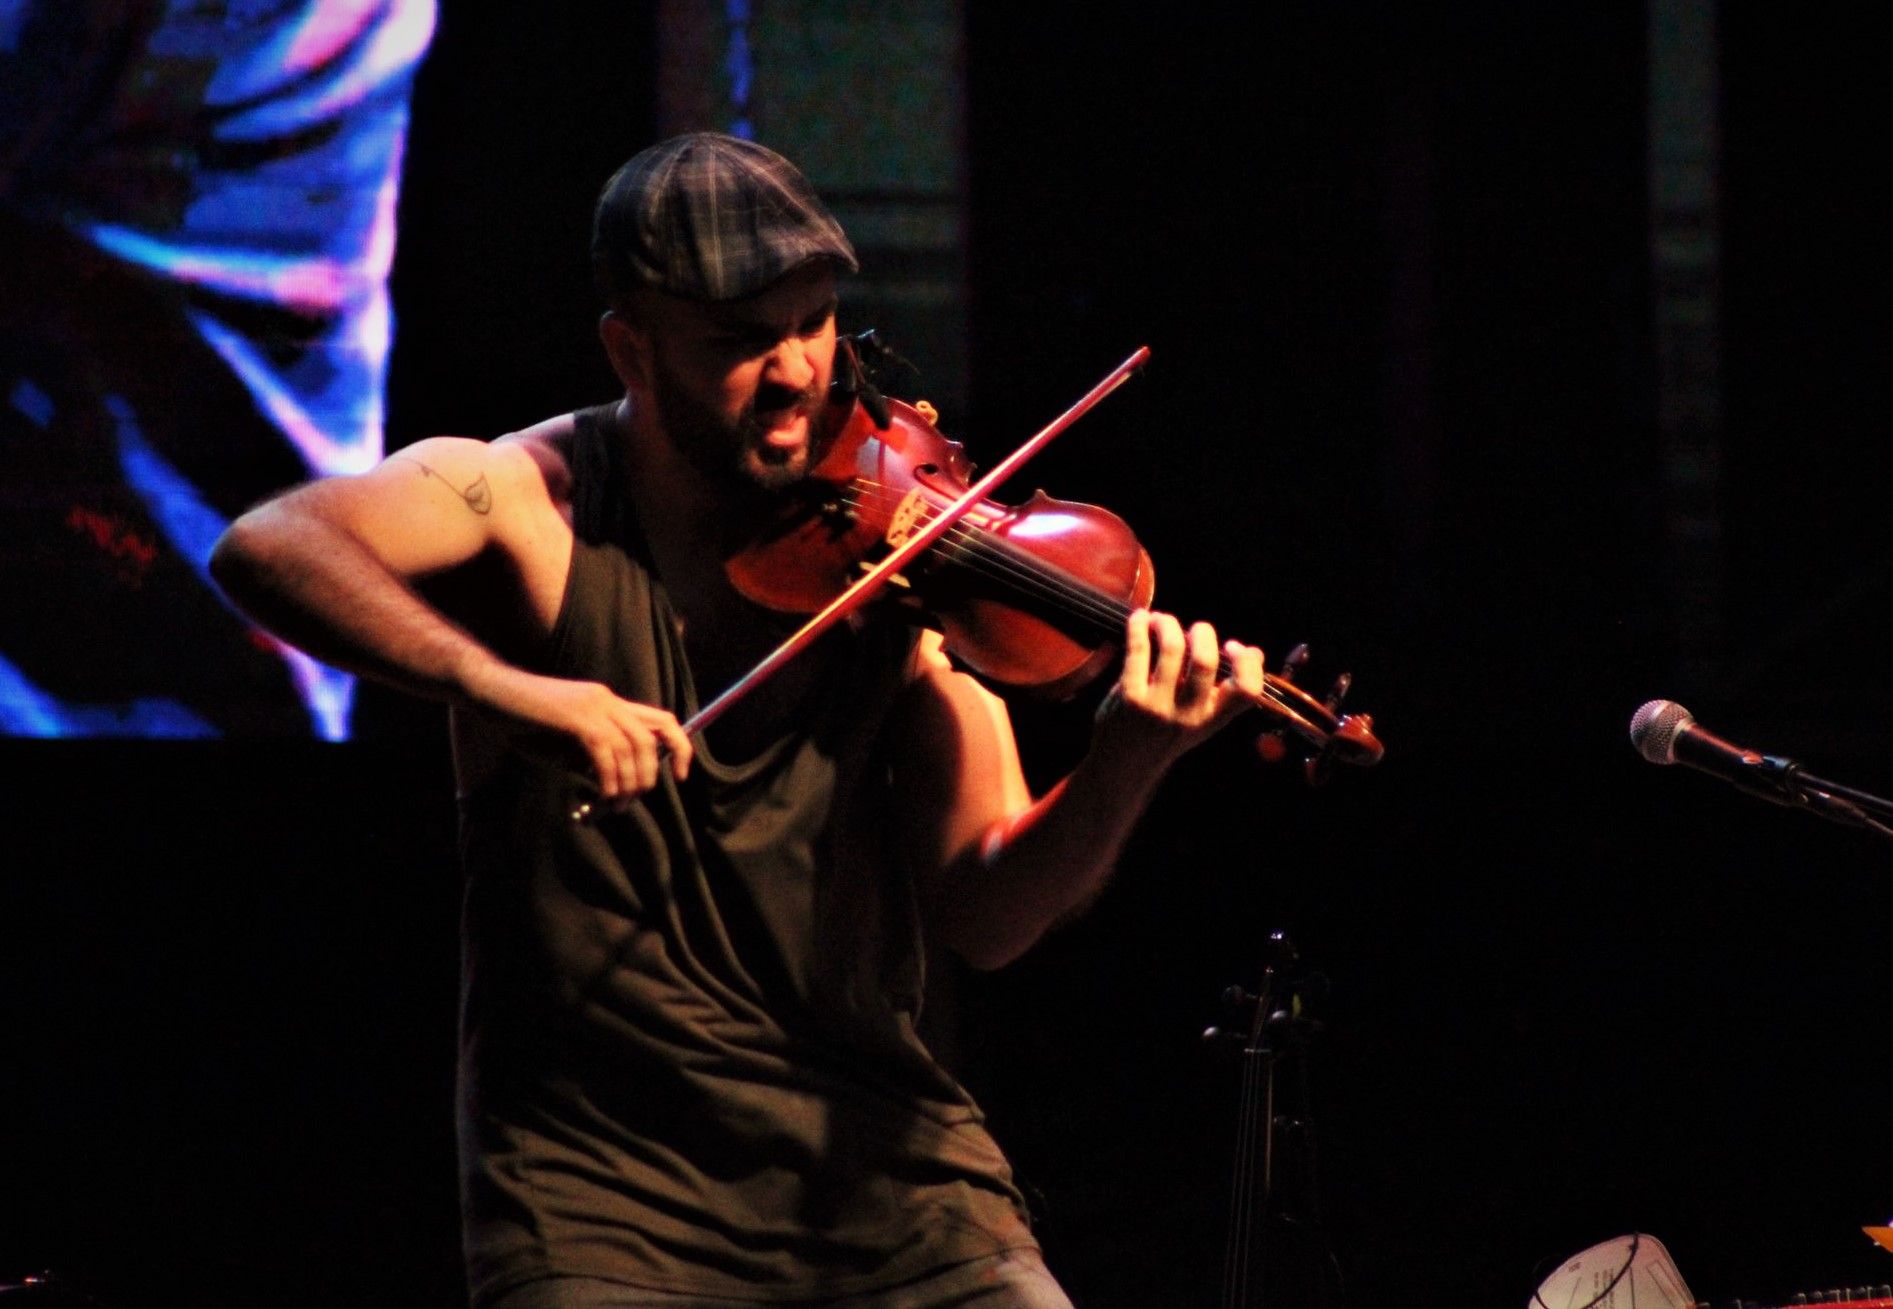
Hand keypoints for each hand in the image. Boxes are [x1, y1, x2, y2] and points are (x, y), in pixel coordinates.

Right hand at [472, 666, 693, 799]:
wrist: (490, 692)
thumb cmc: (522, 721)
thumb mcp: (563, 743)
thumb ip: (589, 758)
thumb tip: (612, 785)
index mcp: (609, 702)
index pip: (661, 720)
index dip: (679, 747)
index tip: (681, 776)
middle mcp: (607, 700)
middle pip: (651, 738)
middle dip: (650, 774)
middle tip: (634, 798)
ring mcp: (593, 706)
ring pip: (631, 748)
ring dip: (629, 783)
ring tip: (615, 804)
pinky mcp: (575, 718)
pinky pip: (605, 754)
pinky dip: (609, 779)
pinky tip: (602, 796)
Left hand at [1095, 608, 1264, 767]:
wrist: (1122, 767)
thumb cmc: (1163, 735)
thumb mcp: (1199, 720)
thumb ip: (1220, 692)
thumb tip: (1252, 651)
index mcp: (1211, 719)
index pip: (1247, 691)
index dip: (1247, 662)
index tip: (1233, 646)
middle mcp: (1188, 715)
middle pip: (1205, 661)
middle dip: (1203, 632)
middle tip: (1194, 628)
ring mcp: (1157, 706)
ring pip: (1172, 649)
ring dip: (1168, 623)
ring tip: (1161, 619)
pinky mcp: (1129, 697)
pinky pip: (1138, 650)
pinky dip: (1139, 626)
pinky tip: (1139, 619)